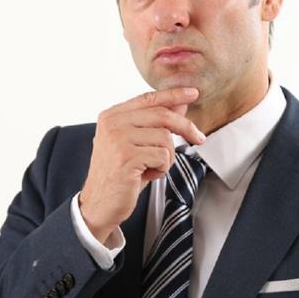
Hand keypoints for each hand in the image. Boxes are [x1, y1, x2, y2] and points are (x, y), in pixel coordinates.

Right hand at [79, 87, 205, 243]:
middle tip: (199, 139)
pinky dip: (161, 169)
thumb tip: (180, 105)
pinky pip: (162, 156)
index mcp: (112, 116)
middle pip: (162, 115)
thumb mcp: (137, 144)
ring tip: (151, 168)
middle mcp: (112, 123)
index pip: (148, 99)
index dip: (173, 95)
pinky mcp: (126, 157)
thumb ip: (154, 124)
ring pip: (165, 138)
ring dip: (166, 157)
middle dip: (186, 127)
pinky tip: (146, 176)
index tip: (193, 93)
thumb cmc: (119, 174)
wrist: (99, 204)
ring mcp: (118, 139)